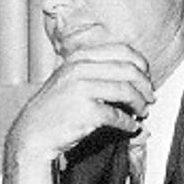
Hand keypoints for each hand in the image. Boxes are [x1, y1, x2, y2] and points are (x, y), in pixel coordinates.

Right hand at [3, 43, 154, 183]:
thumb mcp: (69, 79)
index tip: (146, 78)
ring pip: (126, 90)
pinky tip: (130, 126)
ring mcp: (81, 89)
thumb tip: (133, 74)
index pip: (122, 50)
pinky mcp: (86, 111)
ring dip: (140, 103)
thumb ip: (94, 71)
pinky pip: (118, 115)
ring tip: (142, 112)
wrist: (33, 133)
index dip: (141, 64)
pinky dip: (129, 123)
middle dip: (145, 85)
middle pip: (128, 69)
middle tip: (150, 97)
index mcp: (78, 58)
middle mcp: (78, 69)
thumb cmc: (54, 109)